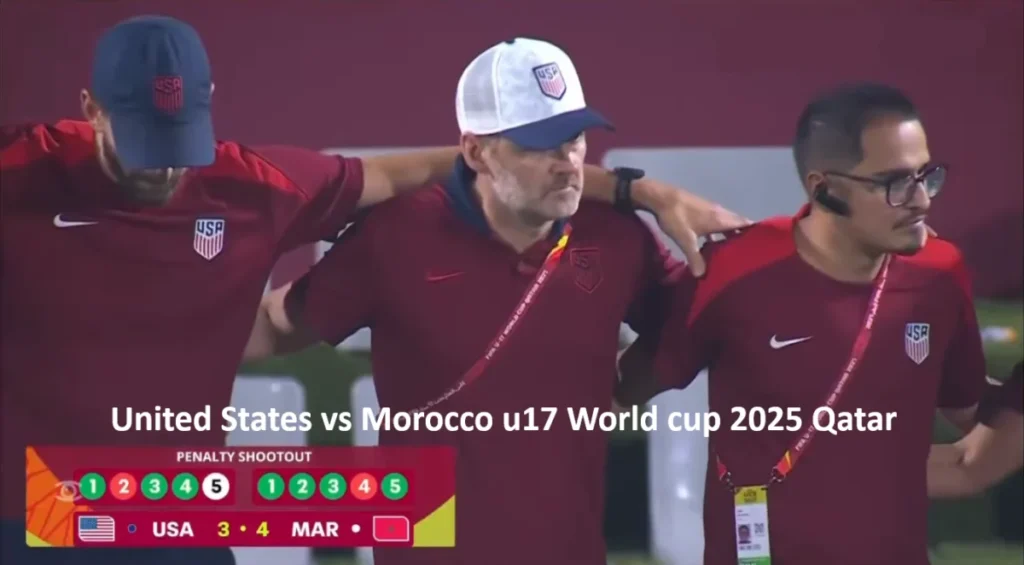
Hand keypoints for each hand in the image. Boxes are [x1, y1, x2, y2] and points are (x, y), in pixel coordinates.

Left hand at [633, 178, 751, 276]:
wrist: (660, 196)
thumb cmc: (676, 217)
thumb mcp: (685, 240)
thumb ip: (695, 257)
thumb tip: (701, 275)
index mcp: (720, 219)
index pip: (745, 224)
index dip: (756, 232)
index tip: (764, 244)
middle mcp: (720, 212)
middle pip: (738, 224)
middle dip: (745, 236)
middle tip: (750, 252)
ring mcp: (710, 210)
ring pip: (726, 223)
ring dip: (731, 234)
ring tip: (734, 251)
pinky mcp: (701, 210)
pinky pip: (716, 223)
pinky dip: (718, 232)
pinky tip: (712, 243)